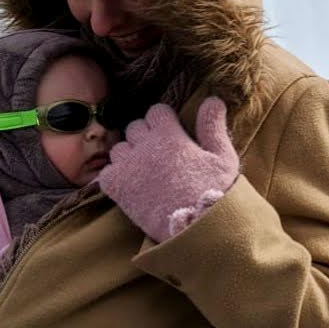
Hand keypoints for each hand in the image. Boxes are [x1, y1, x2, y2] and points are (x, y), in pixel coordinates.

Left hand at [98, 97, 238, 242]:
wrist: (196, 229)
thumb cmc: (214, 192)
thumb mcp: (222, 157)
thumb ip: (213, 126)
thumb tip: (213, 98)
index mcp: (170, 135)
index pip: (156, 111)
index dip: (164, 120)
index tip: (172, 133)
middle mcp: (145, 146)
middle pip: (135, 127)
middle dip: (146, 135)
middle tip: (160, 153)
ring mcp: (129, 167)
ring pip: (119, 149)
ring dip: (130, 155)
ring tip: (145, 170)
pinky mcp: (118, 188)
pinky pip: (106, 172)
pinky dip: (115, 176)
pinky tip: (130, 184)